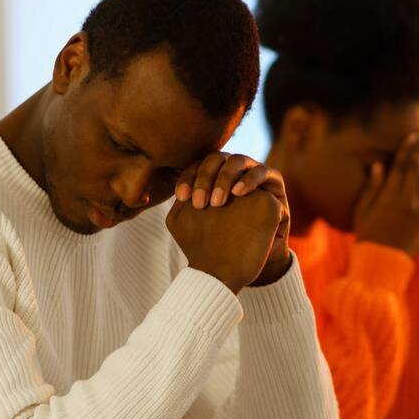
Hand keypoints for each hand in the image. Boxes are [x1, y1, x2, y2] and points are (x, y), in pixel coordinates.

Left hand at [168, 153, 291, 290]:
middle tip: (199, 203)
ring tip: (218, 201)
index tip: (181, 198)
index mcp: (211, 176)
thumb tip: (145, 197)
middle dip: (206, 178)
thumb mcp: (196, 226)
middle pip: (215, 159)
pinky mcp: (273, 181)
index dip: (187, 178)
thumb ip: (179, 209)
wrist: (251, 259)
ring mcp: (252, 172)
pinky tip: (239, 194)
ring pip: (238, 161)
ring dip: (226, 177)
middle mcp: (231, 170)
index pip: (196, 166)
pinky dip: (250, 180)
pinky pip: (262, 172)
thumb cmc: (221, 242)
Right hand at [353, 132, 418, 256]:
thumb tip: (379, 165)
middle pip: (418, 170)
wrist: (382, 262)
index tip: (412, 135)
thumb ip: (372, 187)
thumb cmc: (367, 235)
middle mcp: (409, 202)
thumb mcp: (363, 210)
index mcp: (390, 197)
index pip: (401, 167)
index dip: (408, 149)